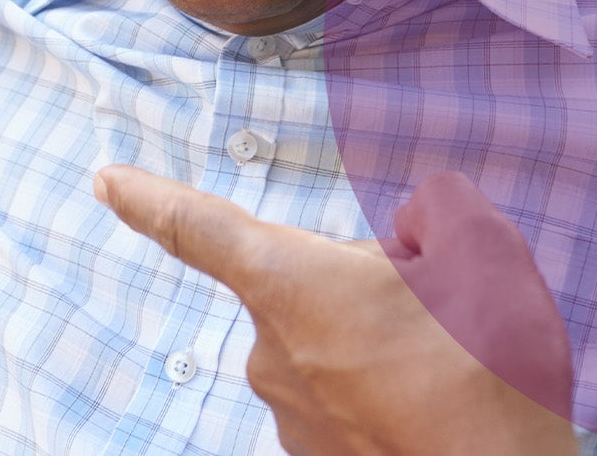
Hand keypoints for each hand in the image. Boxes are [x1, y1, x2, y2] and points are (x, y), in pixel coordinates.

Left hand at [95, 166, 575, 455]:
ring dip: (377, 341)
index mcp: (293, 284)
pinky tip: (433, 401)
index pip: (199, 228)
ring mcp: (292, 416)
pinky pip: (344, 397)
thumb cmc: (489, 373)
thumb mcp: (480, 250)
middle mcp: (271, 353)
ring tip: (446, 366)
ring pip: (329, 344)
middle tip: (434, 309)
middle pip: (304, 285)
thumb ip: (433, 212)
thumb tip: (413, 230)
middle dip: (360, 283)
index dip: (148, 198)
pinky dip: (383, 390)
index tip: (107, 180)